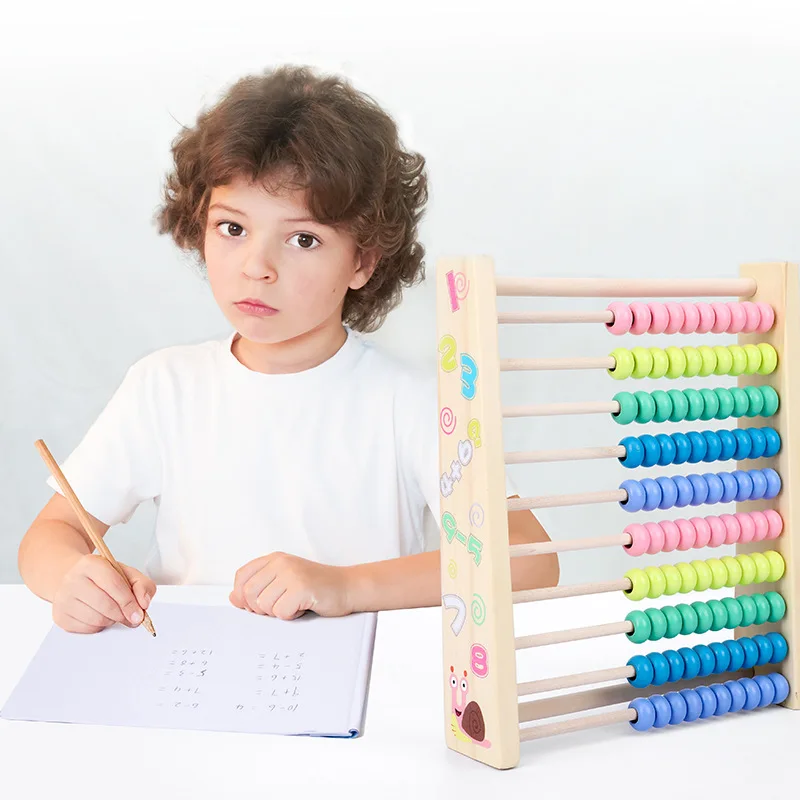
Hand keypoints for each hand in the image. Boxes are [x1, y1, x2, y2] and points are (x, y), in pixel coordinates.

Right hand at [52, 554, 155, 633]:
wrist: (75, 579)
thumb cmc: (103, 577)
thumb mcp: (126, 573)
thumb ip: (142, 585)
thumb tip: (144, 604)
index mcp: (91, 564)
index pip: (114, 585)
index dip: (129, 602)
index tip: (139, 615)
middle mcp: (73, 579)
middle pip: (105, 605)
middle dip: (123, 615)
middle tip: (131, 617)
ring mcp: (63, 599)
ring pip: (96, 620)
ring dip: (111, 621)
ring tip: (113, 612)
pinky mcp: (60, 616)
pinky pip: (87, 629)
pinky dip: (99, 626)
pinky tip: (100, 615)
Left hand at [229, 552, 353, 619]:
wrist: (348, 586)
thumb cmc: (315, 587)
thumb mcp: (283, 582)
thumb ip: (259, 587)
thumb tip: (233, 597)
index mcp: (274, 559)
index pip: (241, 577)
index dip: (243, 596)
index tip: (258, 603)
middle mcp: (281, 563)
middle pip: (249, 594)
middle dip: (260, 608)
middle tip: (280, 606)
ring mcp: (291, 574)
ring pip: (264, 605)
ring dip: (278, 612)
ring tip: (295, 604)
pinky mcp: (302, 588)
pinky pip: (281, 612)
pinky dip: (291, 616)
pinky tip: (303, 607)